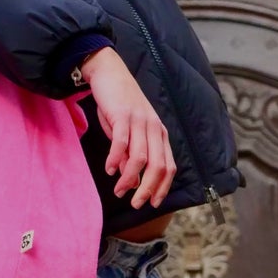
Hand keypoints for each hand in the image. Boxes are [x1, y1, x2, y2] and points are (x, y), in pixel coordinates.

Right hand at [80, 47, 175, 209]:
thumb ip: (129, 154)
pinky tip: (108, 170)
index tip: (152, 203)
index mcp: (160, 133)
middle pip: (158, 166)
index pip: (169, 166)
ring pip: (141, 158)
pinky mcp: (123, 116)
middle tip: (136, 204)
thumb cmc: (118, 105)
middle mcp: (154, 128)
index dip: (162, 187)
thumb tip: (128, 178)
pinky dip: (115, 159)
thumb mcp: (127, 132)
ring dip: (130, 178)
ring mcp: (140, 121)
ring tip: (119, 190)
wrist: (109, 73)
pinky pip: (122, 143)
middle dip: (148, 189)